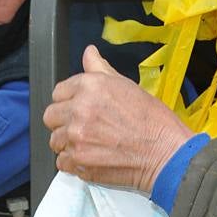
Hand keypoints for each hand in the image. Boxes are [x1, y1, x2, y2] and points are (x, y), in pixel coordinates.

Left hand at [42, 45, 194, 193]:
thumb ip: (100, 70)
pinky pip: (62, 163)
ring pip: (55, 141)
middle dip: (63, 122)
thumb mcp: (127, 86)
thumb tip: (88, 53)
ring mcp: (76, 138)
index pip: (58, 92)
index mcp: (90, 86)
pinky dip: (73, 163)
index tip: (79, 109)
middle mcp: (79, 110)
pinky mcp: (79, 162)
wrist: (166, 153)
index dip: (68, 101)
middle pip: (51, 117)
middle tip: (83, 128)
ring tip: (89, 145)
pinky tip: (91, 158)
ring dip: (67, 144)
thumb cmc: (153, 121)